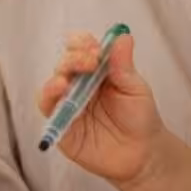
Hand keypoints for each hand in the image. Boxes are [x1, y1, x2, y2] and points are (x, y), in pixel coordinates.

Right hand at [36, 31, 163, 186]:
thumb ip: (124, 65)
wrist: (143, 154)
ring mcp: (68, 105)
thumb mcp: (136, 89)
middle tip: (90, 61)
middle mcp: (78, 85)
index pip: (80, 48)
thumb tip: (123, 36)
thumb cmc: (140, 118)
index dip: (83, 44)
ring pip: (52, 84)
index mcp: (95, 71)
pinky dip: (48, 97)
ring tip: (67, 79)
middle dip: (74, 58)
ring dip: (57, 76)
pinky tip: (59, 90)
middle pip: (64, 63)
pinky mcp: (62, 126)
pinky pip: (48, 109)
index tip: (96, 48)